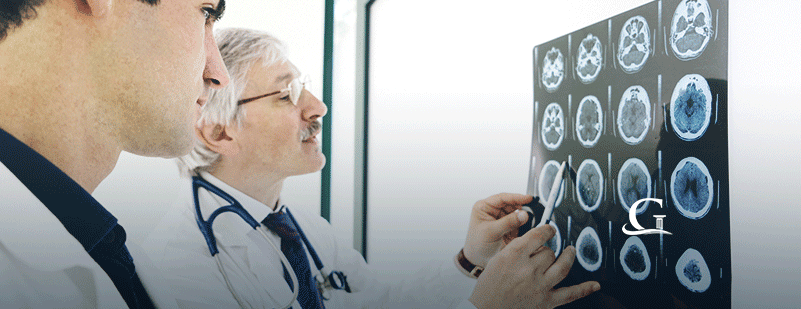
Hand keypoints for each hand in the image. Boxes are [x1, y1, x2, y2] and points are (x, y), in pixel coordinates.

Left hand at [463, 193, 532, 266]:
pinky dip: (525, 225)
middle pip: (512, 204)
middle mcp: (493, 211)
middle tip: (533, 211)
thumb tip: (523, 214)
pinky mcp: (509, 228)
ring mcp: (502, 220)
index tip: (528, 199)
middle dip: (522, 208)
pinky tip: (529, 227)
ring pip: (517, 213)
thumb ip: (507, 222)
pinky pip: (520, 223)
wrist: (478, 261)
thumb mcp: (491, 232)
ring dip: (525, 216)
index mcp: (484, 207)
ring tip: (532, 220)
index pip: (502, 198)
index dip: (516, 197)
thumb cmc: (477, 245)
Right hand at [468, 224, 599, 308]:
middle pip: (549, 251)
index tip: (550, 229)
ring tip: (570, 252)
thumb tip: (533, 242)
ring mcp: (540, 285)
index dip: (548, 230)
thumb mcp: (496, 261)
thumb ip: (516, 249)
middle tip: (545, 252)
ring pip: (563, 265)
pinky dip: (585, 289)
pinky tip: (595, 285)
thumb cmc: (488, 288)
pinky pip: (571, 293)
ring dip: (569, 256)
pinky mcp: (547, 301)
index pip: (539, 235)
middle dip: (548, 250)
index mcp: (514, 255)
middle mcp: (530, 268)